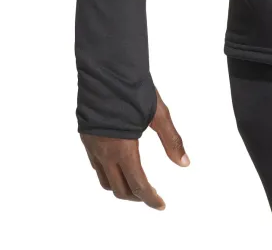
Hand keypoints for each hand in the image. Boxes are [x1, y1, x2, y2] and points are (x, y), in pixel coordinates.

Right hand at [80, 88, 189, 208]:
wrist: (106, 68)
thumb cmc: (135, 88)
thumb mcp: (159, 113)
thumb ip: (172, 140)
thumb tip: (185, 163)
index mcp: (123, 148)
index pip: (138, 185)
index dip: (150, 198)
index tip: (161, 205)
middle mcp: (104, 152)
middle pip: (119, 189)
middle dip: (136, 196)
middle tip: (152, 195)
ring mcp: (92, 146)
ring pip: (104, 181)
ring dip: (121, 188)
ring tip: (137, 185)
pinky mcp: (86, 138)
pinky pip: (96, 167)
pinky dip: (110, 174)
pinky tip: (121, 165)